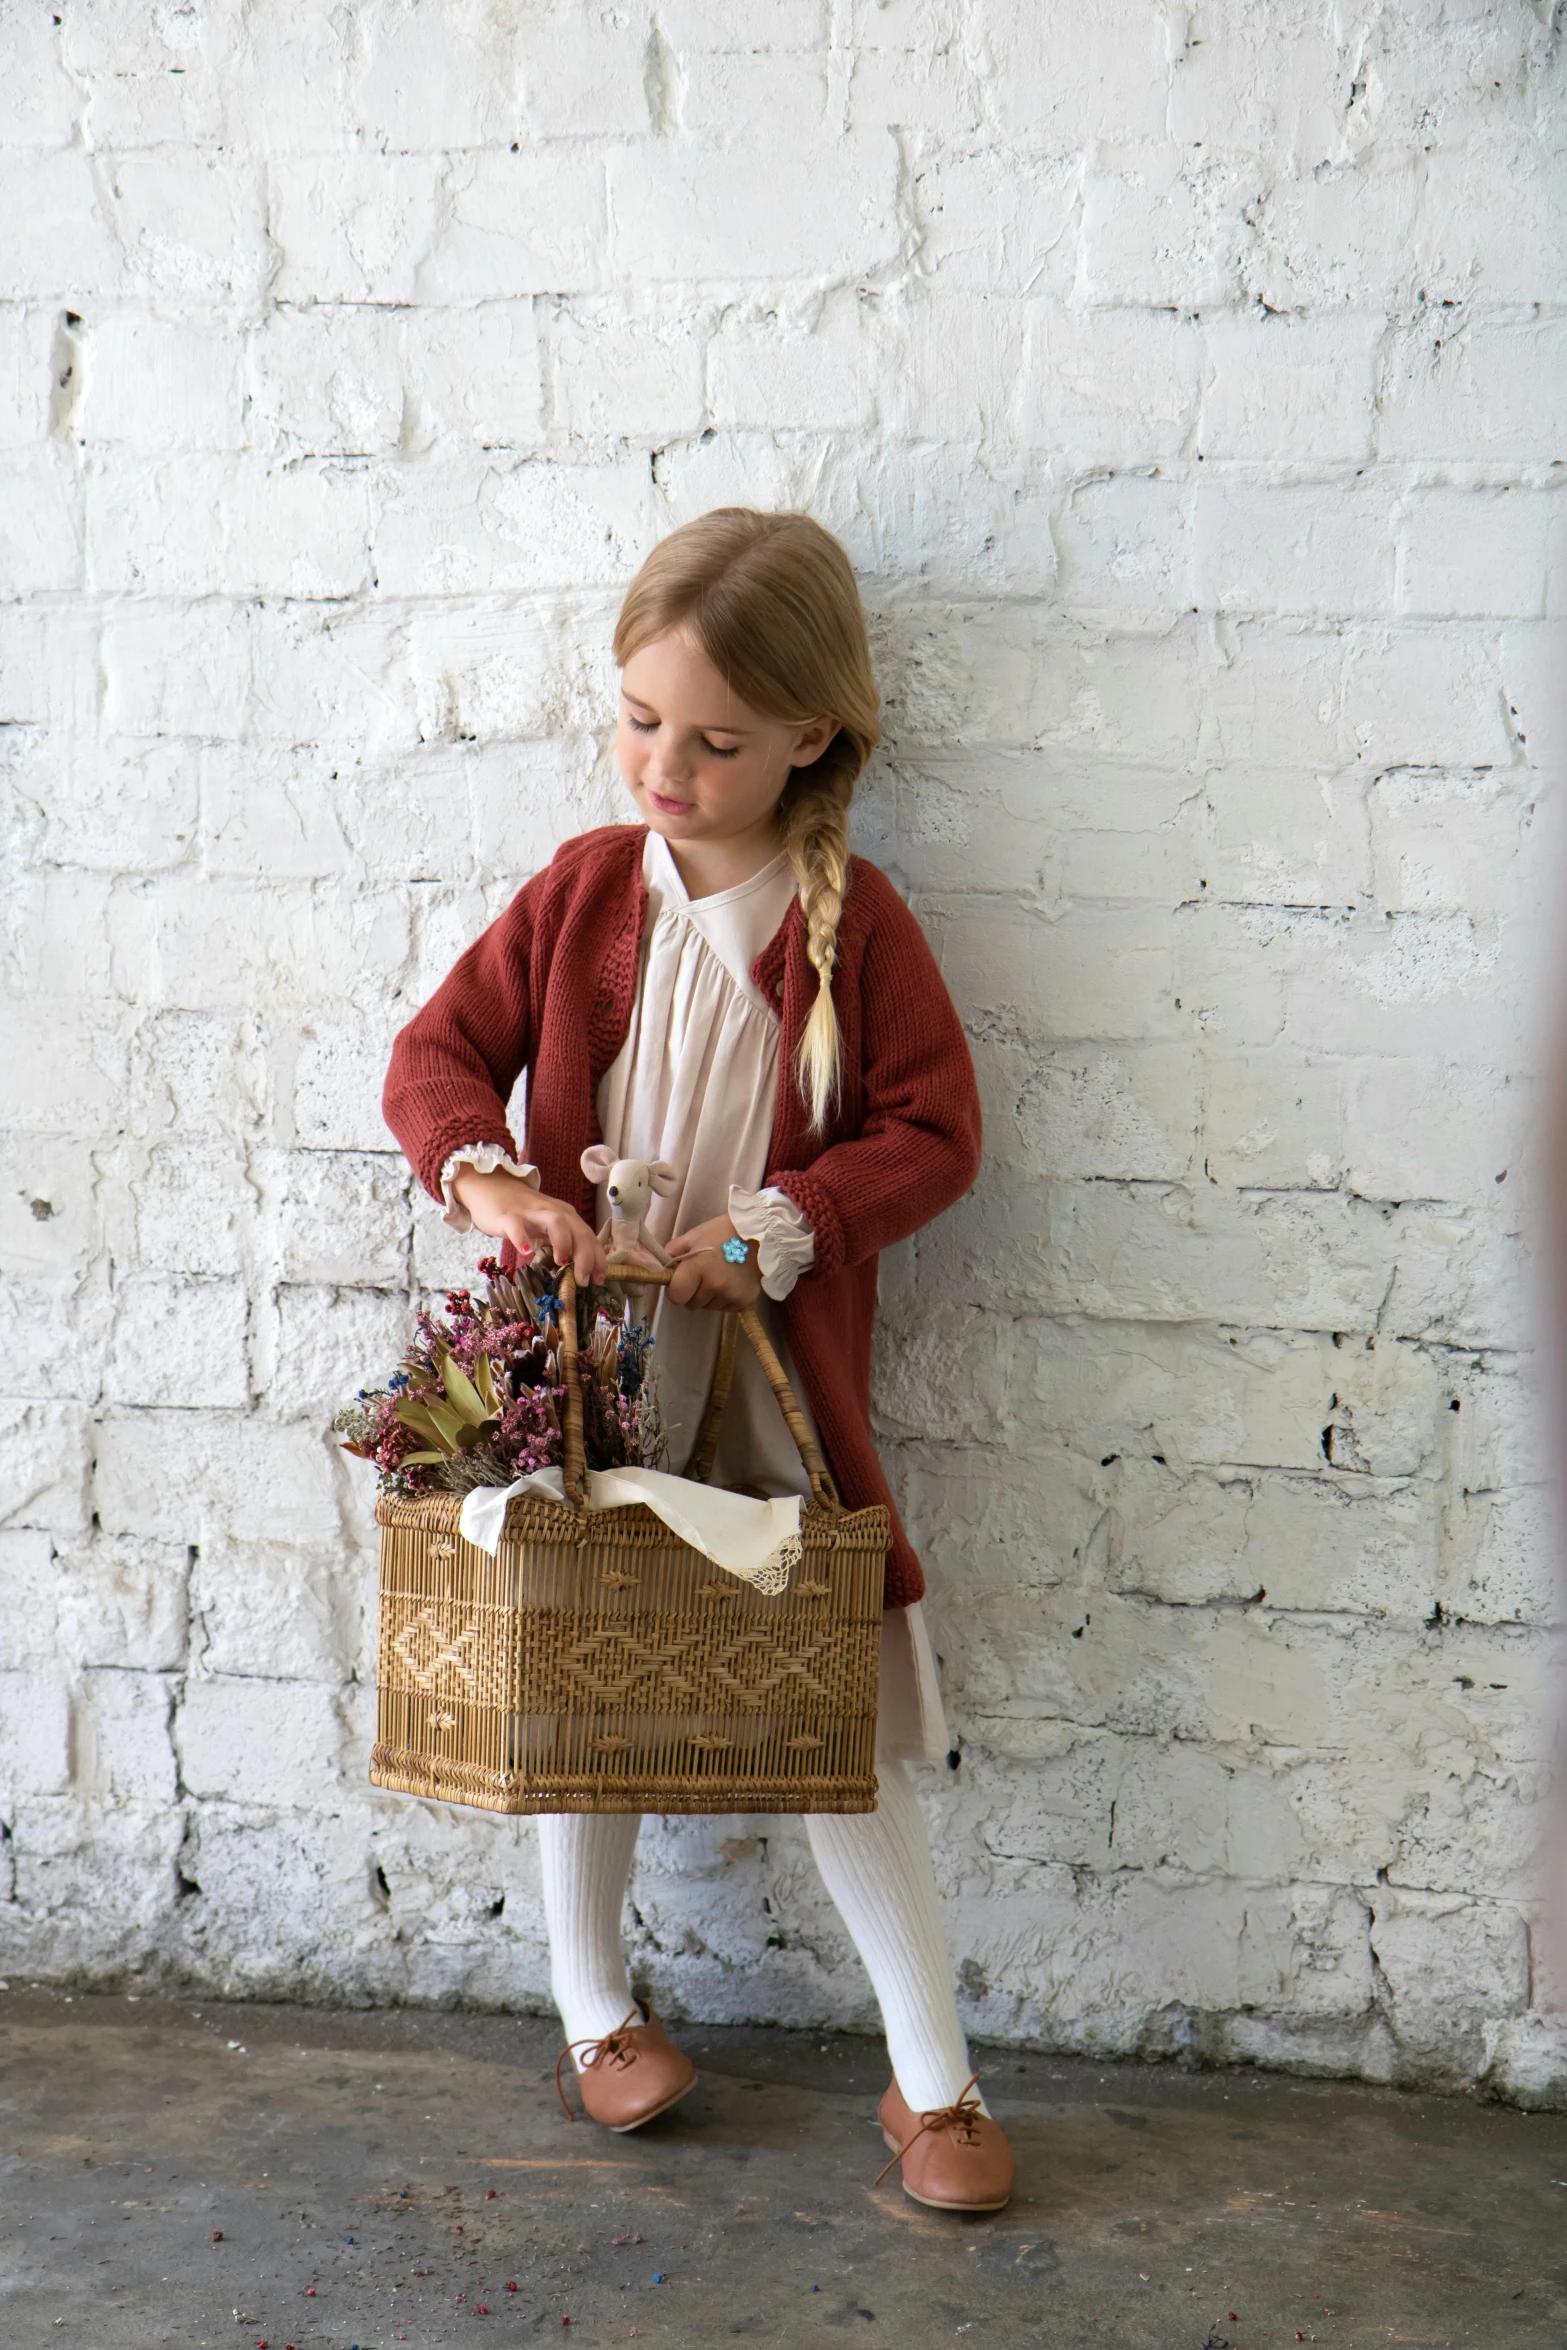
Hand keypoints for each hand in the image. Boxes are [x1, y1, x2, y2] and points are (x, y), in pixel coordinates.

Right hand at [450, 1167, 606, 1287]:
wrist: (490, 1187)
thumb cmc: (522, 1214)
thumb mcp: (546, 1229)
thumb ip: (560, 1246)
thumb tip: (573, 1275)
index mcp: (566, 1216)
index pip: (588, 1237)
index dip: (597, 1259)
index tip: (599, 1281)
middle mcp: (553, 1212)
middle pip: (578, 1230)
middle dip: (586, 1256)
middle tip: (583, 1281)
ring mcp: (531, 1213)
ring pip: (555, 1222)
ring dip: (563, 1243)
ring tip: (560, 1263)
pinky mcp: (507, 1216)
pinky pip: (516, 1225)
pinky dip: (522, 1238)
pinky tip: (524, 1252)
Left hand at [665, 1214, 762, 1310]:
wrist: (761, 1235)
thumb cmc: (724, 1232)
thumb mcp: (695, 1235)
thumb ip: (674, 1251)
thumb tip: (662, 1268)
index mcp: (697, 1267)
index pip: (676, 1296)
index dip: (676, 1289)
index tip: (682, 1281)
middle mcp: (713, 1285)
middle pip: (691, 1304)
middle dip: (693, 1293)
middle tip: (703, 1276)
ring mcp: (730, 1295)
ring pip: (708, 1307)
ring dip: (709, 1296)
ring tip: (721, 1276)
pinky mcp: (744, 1301)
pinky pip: (725, 1308)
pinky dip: (725, 1299)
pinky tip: (732, 1282)